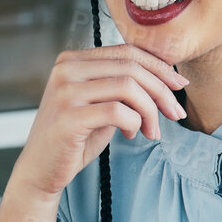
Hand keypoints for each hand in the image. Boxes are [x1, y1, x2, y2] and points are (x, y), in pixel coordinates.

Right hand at [10, 44, 189, 199]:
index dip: (159, 67)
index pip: (126, 52)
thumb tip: (166, 78)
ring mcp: (65, 92)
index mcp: (72, 60)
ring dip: (150, 111)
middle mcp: (66, 70)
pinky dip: (134, 123)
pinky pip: (117, 112)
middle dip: (162, 90)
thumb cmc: (74, 138)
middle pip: (131, 67)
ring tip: (152, 131)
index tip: (180, 85)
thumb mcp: (100, 104)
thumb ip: (121, 86)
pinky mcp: (69, 116)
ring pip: (128, 87)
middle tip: (175, 113)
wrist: (41, 170)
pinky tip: (131, 134)